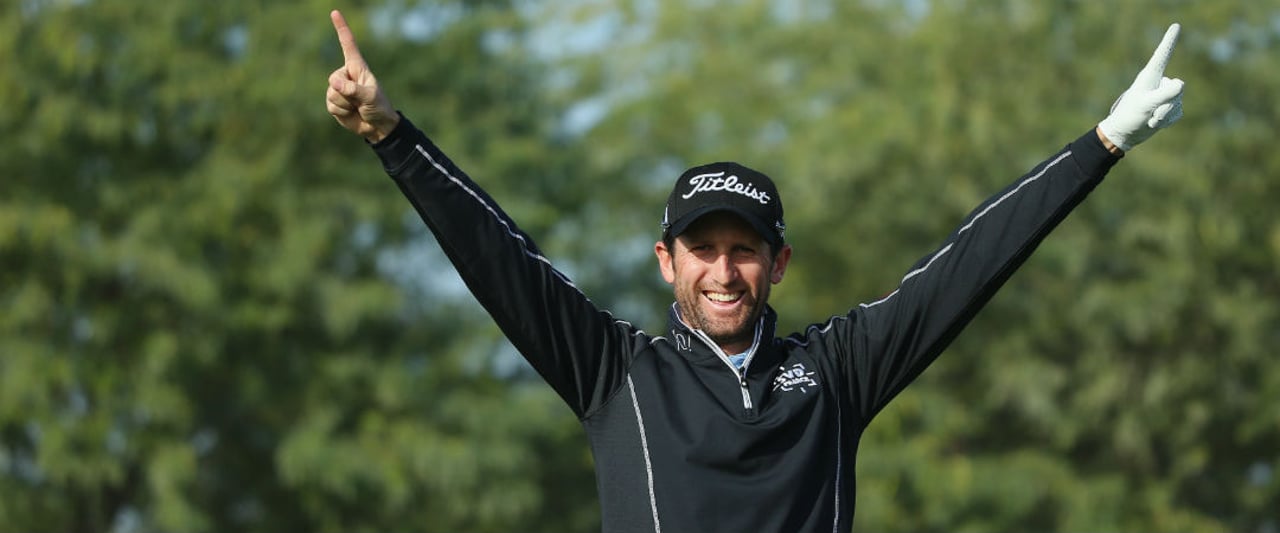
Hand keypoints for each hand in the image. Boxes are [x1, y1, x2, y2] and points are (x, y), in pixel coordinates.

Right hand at [326, 10, 398, 141]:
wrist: (376, 126)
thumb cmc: (379, 107)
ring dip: (345, 104)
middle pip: (334, 78)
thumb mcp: (370, 97)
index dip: (341, 28)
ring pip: (332, 93)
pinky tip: (351, 113)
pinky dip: (341, 111)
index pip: (348, 44)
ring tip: (357, 106)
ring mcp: (339, 89)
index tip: (335, 12)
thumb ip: (353, 90)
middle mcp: (346, 75)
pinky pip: (330, 104)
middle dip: (346, 93)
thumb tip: (334, 83)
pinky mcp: (334, 102)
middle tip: (360, 100)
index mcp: (358, 68)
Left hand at [1096, 23, 1184, 151]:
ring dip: (1164, 115)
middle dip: (1166, 106)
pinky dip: (1167, 121)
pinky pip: (1178, 113)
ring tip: (1149, 118)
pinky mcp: (1169, 108)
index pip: (1163, 55)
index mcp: (1150, 76)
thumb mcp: (1146, 105)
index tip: (1175, 26)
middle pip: (1178, 89)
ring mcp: (1165, 95)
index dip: (1170, 41)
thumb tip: (1182, 85)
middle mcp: (1159, 83)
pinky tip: (1154, 122)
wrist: (1125, 134)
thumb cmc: (1130, 116)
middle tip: (1149, 114)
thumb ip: (1164, 95)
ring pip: (1178, 103)